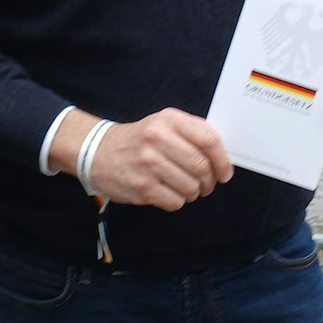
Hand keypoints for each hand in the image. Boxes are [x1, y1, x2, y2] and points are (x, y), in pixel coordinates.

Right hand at [88, 108, 232, 210]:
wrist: (97, 151)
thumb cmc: (139, 139)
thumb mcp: (163, 123)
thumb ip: (191, 133)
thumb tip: (222, 156)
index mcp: (168, 120)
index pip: (208, 139)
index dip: (223, 160)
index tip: (225, 172)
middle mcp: (158, 139)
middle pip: (202, 167)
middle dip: (210, 181)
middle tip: (206, 184)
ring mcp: (148, 164)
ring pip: (191, 187)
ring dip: (193, 192)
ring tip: (185, 187)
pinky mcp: (141, 187)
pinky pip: (175, 202)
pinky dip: (177, 201)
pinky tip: (168, 192)